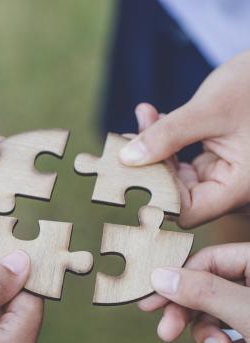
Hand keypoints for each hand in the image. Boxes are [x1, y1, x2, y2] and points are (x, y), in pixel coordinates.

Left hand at [119, 50, 249, 227]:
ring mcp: (223, 173)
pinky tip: (153, 116)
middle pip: (177, 192)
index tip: (130, 169)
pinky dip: (166, 139)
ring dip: (154, 147)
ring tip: (145, 117)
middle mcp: (231, 185)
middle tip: (127, 138)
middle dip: (150, 164)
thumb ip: (168, 135)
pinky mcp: (216, 158)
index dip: (157, 195)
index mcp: (240, 186)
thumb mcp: (210, 109)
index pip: (188, 211)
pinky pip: (182, 158)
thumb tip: (127, 159)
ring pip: (176, 174)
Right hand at [139, 243, 249, 342]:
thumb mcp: (246, 312)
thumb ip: (204, 292)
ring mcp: (249, 309)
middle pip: (204, 291)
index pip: (206, 260)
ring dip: (210, 341)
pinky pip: (226, 338)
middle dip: (188, 317)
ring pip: (212, 318)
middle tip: (166, 333)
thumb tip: (159, 276)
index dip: (176, 279)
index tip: (150, 300)